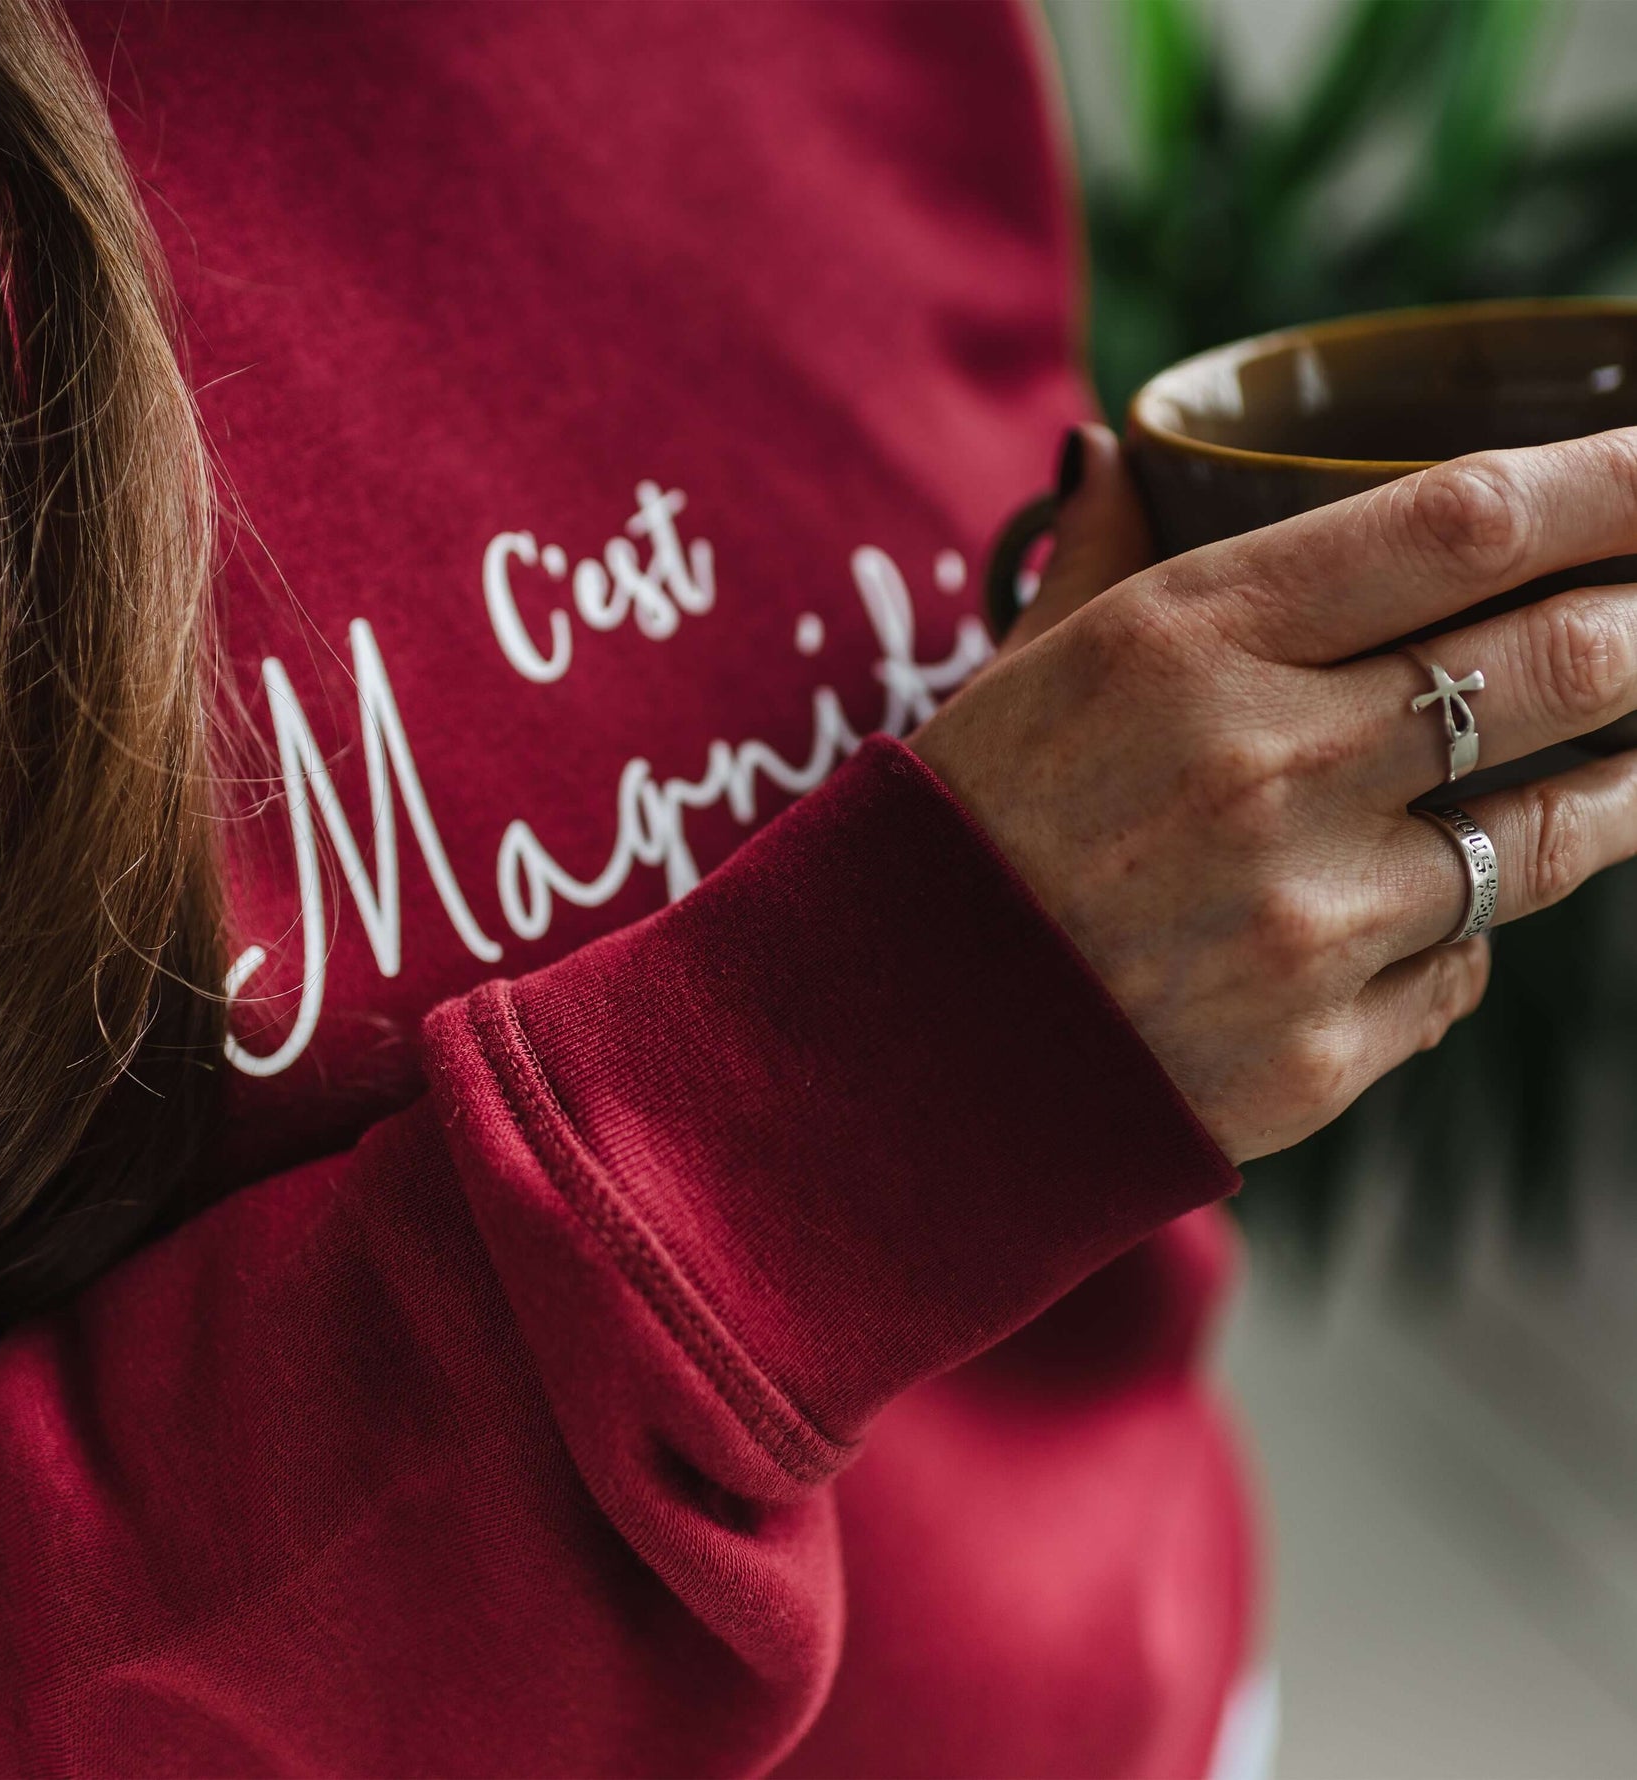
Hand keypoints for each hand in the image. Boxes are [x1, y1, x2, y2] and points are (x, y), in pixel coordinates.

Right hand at [912, 424, 1636, 1162]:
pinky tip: (1403, 921)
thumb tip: (1127, 445)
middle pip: (1558, 661)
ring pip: (1553, 832)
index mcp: (1186, 643)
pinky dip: (1461, 936)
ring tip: (1619, 768)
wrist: (888, 1056)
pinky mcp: (1322, 1053)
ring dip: (1611, 790)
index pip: (1462, 522)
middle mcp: (1266, 768)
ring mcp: (1306, 920)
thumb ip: (1106, 551)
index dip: (1613, 479)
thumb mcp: (1019, 669)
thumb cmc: (959, 837)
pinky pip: (1465, 968)